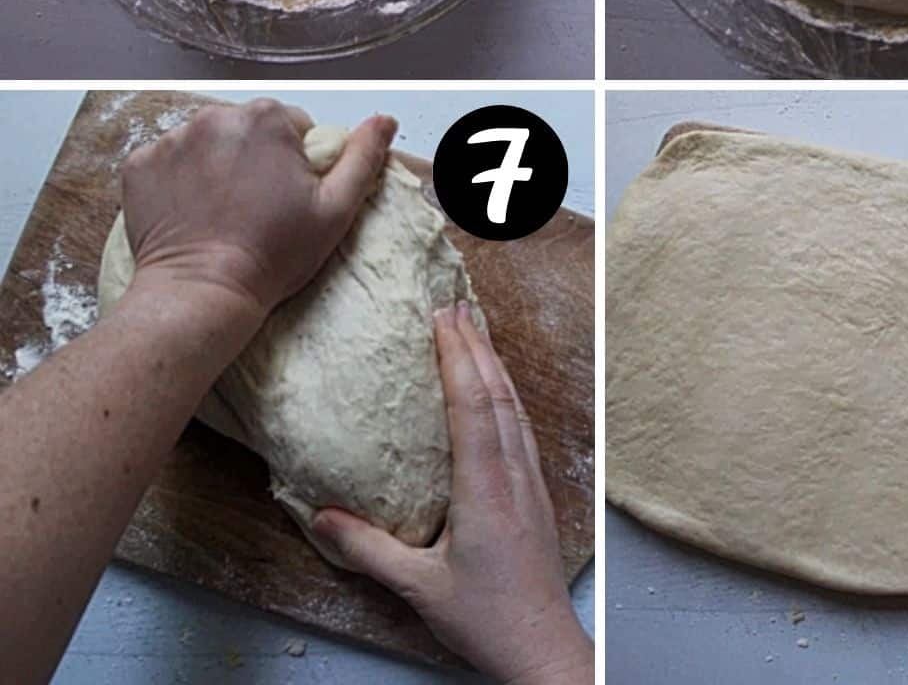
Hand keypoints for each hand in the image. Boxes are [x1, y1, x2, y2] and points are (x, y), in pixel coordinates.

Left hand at [121, 99, 395, 320]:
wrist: (203, 293)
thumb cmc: (273, 254)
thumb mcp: (336, 209)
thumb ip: (363, 156)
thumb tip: (384, 121)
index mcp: (268, 119)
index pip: (294, 126)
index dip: (299, 161)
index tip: (290, 195)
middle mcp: (217, 117)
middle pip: (250, 128)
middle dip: (257, 157)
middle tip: (259, 206)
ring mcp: (173, 138)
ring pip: (210, 141)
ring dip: (219, 165)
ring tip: (225, 209)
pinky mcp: (140, 163)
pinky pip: (169, 159)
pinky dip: (180, 178)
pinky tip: (193, 210)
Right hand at [311, 302, 591, 684]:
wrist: (542, 646)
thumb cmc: (488, 619)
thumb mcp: (417, 587)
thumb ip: (369, 549)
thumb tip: (321, 517)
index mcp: (485, 487)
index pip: (472, 405)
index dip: (458, 357)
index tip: (443, 319)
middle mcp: (513, 473)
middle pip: (497, 393)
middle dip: (476, 345)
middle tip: (456, 306)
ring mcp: (531, 480)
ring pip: (515, 406)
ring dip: (495, 364)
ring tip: (477, 331)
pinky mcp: (538, 491)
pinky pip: (522, 426)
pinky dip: (507, 394)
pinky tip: (500, 389)